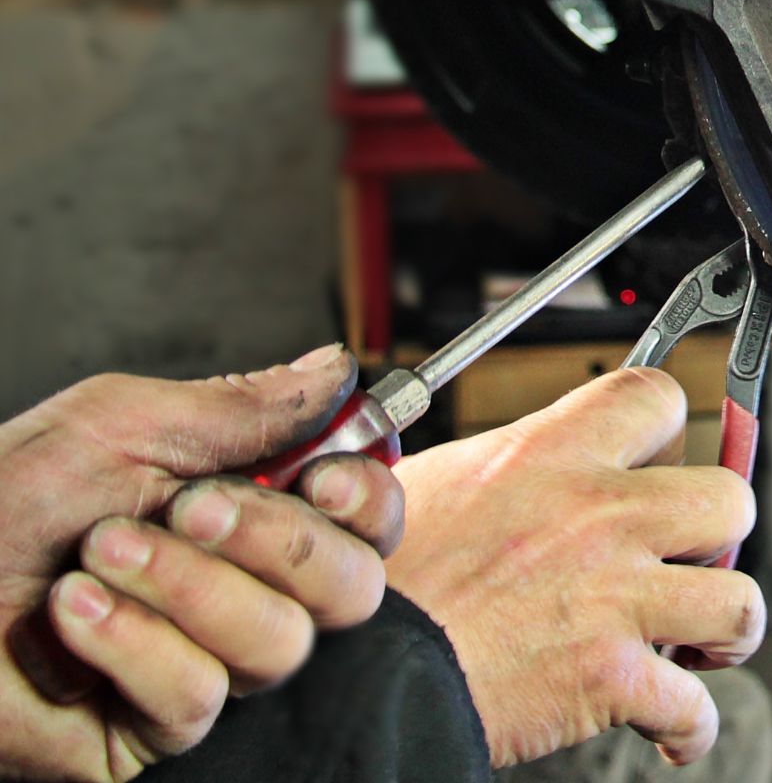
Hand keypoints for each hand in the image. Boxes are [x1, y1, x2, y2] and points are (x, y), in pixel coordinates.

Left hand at [0, 346, 405, 781]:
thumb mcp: (118, 426)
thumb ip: (239, 406)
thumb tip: (338, 369)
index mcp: (249, 512)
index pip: (367, 520)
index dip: (369, 501)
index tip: (324, 477)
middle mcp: (243, 591)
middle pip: (350, 587)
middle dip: (274, 542)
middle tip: (189, 507)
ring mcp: (206, 664)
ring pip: (279, 644)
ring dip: (185, 589)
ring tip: (96, 556)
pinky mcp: (158, 731)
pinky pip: (200, 696)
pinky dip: (132, 644)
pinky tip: (74, 616)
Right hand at [385, 367, 762, 767]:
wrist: (359, 668)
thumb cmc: (382, 582)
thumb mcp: (434, 482)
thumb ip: (506, 464)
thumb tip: (531, 462)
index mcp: (552, 454)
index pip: (655, 396)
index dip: (669, 428)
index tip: (662, 458)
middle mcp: (598, 516)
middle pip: (730, 499)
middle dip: (722, 534)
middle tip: (693, 556)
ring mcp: (614, 597)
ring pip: (740, 601)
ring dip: (727, 628)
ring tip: (700, 640)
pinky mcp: (611, 678)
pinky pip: (696, 707)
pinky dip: (691, 727)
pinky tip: (671, 727)